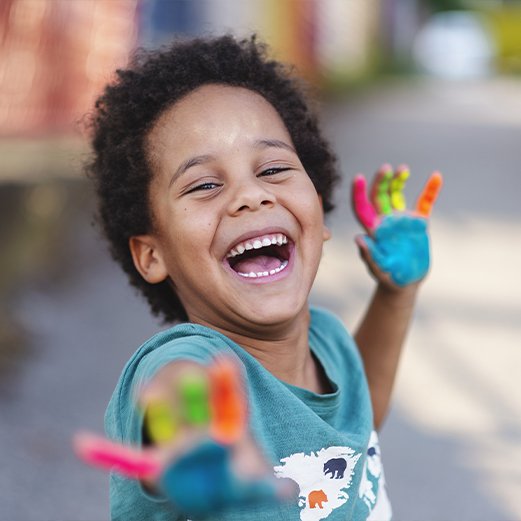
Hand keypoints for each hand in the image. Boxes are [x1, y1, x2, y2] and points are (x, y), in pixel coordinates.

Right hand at [74, 356, 286, 516]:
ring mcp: (177, 440)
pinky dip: (109, 453)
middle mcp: (200, 427)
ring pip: (167, 418)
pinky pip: (131, 457)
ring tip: (147, 392)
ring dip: (157, 406)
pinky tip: (84, 445)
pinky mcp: (157, 461)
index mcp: (227, 426)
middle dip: (197, 389)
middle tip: (194, 373)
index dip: (227, 380)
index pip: (229, 399)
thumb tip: (290, 493)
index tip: (224, 360)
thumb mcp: (252, 484)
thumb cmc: (233, 477)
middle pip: (199, 403)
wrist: (209, 484)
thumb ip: (268, 486)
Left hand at [351, 164, 442, 287]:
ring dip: (399, 180)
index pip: (362, 208)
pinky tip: (436, 176)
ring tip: (403, 169)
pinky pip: (425, 202)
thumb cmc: (388, 278)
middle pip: (379, 195)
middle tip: (386, 168)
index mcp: (373, 230)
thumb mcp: (379, 269)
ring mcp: (401, 220)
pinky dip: (431, 190)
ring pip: (397, 194)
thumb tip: (359, 238)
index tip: (357, 178)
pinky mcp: (418, 223)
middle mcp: (385, 221)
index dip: (358, 193)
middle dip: (381, 181)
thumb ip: (369, 255)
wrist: (405, 283)